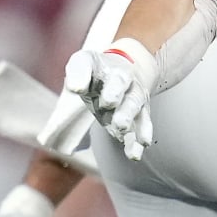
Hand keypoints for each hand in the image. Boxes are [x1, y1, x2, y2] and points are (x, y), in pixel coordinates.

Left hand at [63, 39, 157, 160]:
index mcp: (117, 72)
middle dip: (126, 113)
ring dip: (134, 130)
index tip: (108, 102)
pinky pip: (141, 128)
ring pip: (138, 116)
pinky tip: (135, 154)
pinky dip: (138, 141)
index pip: (118, 81)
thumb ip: (78, 73)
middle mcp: (130, 88)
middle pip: (131, 100)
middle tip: (119, 125)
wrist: (120, 67)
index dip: (114, 91)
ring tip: (128, 143)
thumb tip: (75, 87)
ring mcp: (134, 102)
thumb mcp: (83, 62)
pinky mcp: (136, 116)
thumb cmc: (96, 68)